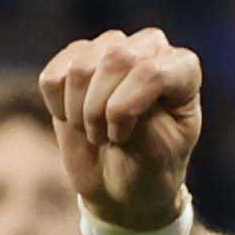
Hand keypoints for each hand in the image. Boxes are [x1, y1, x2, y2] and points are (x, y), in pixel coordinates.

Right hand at [39, 28, 204, 234]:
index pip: (150, 71)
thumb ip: (143, 111)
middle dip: (100, 109)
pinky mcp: (75, 60)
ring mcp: (111, 49)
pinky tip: (75, 120)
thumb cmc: (150, 168)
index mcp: (182, 69)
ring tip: (95, 132)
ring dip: (79, 112)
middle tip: (107, 138)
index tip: (123, 138)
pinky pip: (53, 76)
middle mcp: (150, 49)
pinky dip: (58, 108)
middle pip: (114, 57)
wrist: (122, 186)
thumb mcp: (159, 151)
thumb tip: (109, 69)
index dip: (127, 109)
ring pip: (80, 66)